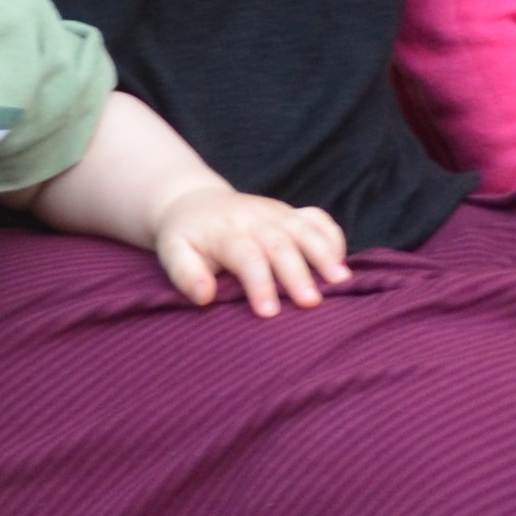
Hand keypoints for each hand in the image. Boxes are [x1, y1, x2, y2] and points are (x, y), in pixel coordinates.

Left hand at [149, 185, 350, 313]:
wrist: (195, 202)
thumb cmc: (185, 237)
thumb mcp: (173, 252)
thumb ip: (185, 274)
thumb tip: (204, 296)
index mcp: (226, 232)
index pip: (247, 256)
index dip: (260, 283)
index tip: (270, 312)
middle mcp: (255, 220)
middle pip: (282, 245)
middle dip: (298, 274)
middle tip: (312, 303)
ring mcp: (276, 214)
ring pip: (306, 230)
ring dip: (326, 254)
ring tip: (342, 281)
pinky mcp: (290, 214)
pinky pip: (318, 219)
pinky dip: (333, 237)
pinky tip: (342, 262)